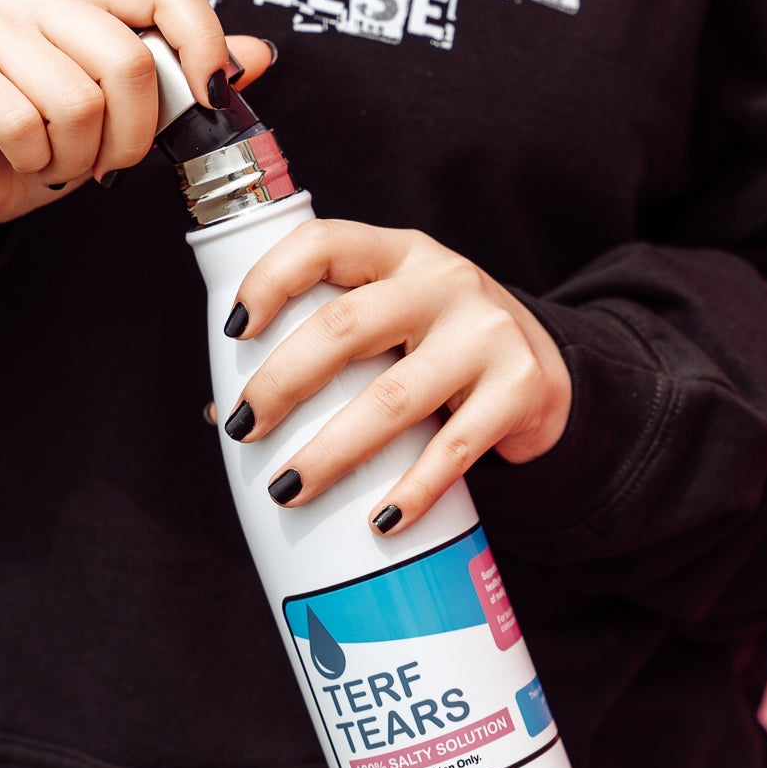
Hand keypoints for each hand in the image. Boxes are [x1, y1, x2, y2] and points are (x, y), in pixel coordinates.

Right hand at [0, 0, 273, 241]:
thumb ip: (186, 78)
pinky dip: (37, 161)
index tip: (212, 97)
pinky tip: (25, 161)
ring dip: (80, 157)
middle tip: (112, 162)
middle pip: (129, 59)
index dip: (203, 42)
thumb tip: (258, 54)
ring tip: (61, 161)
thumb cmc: (42, 138)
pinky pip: (24, 124)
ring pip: (78, 101)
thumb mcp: (124, 112)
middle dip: (135, 134)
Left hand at [216, 222, 571, 534]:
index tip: (234, 330)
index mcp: (397, 253)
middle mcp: (443, 281)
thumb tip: (222, 417)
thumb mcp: (392, 320)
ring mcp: (486, 333)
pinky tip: (379, 523)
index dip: (272, 279)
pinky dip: (412, 491)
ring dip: (333, 450)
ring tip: (289, 489)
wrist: (544, 369)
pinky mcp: (520, 388)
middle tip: (245, 429)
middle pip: (346, 324)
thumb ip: (326, 347)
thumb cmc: (436, 345)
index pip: (326, 244)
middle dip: (283, 381)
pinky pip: (455, 448)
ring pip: (393, 396)